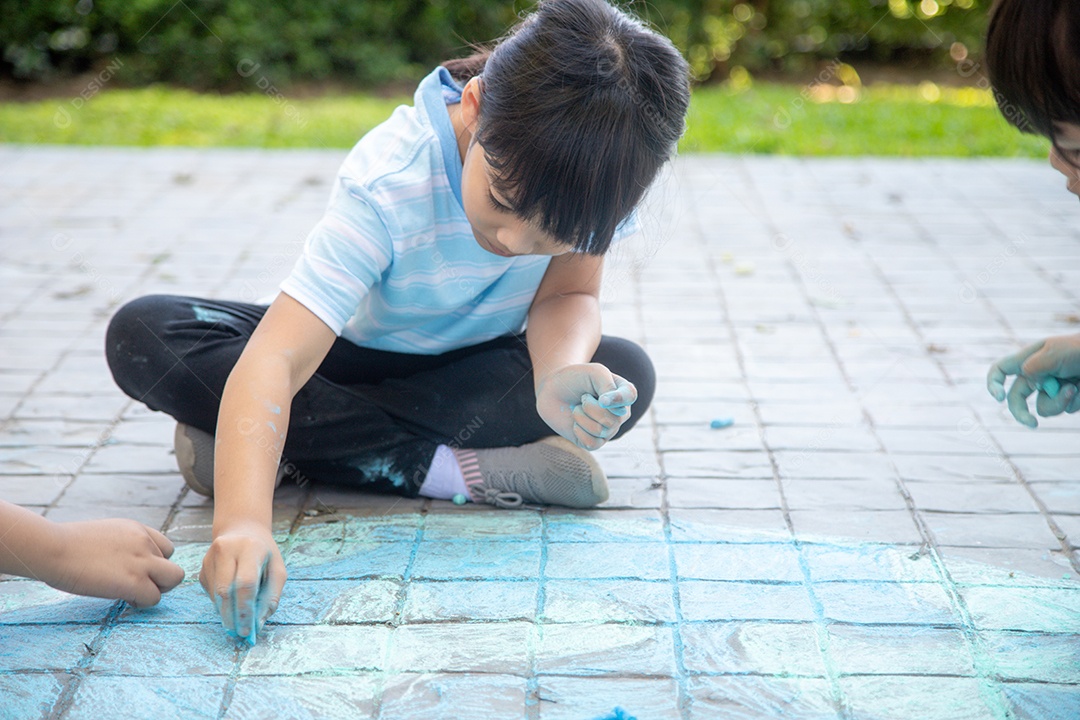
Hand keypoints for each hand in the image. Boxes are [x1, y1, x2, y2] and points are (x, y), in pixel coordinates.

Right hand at [41, 519, 184, 607]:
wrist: (52, 548)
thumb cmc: (65, 545)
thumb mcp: (103, 534)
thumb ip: (122, 545)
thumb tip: (122, 564)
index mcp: (137, 529)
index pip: (166, 547)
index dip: (155, 563)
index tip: (135, 572)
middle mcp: (145, 542)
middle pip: (174, 564)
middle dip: (161, 579)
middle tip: (138, 587)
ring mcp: (142, 561)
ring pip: (174, 579)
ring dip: (156, 591)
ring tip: (132, 594)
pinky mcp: (135, 581)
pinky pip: (154, 598)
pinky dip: (141, 603)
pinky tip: (123, 600)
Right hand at [199, 521, 285, 643]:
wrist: (242, 530)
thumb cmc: (264, 554)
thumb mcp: (277, 570)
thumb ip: (271, 596)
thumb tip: (258, 624)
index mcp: (249, 547)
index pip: (245, 583)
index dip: (245, 609)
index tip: (247, 629)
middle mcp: (226, 549)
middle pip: (226, 591)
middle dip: (232, 616)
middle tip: (239, 633)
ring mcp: (210, 557)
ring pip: (216, 595)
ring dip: (226, 612)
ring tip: (237, 621)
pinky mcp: (202, 566)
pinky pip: (211, 593)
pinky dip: (221, 603)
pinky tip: (231, 599)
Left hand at [535, 363, 636, 449]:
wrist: (552, 391)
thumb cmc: (575, 379)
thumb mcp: (593, 373)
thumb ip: (607, 386)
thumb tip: (615, 410)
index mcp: (623, 393)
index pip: (630, 396)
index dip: (617, 399)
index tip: (601, 399)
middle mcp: (620, 414)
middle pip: (613, 419)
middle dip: (590, 407)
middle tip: (583, 398)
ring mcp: (608, 430)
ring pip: (600, 430)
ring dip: (581, 416)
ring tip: (578, 408)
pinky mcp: (594, 442)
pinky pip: (591, 443)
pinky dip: (578, 431)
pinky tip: (576, 423)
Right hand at [986, 333, 1079, 426]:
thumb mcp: (1054, 353)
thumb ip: (1033, 367)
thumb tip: (1030, 384)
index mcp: (1028, 359)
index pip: (1000, 371)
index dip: (993, 384)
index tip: (999, 398)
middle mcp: (1037, 375)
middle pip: (1017, 399)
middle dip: (1022, 413)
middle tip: (1032, 424)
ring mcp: (1052, 388)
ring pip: (1043, 408)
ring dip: (1058, 402)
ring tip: (1074, 388)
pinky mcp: (1067, 398)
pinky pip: (1064, 409)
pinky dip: (1072, 402)